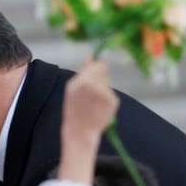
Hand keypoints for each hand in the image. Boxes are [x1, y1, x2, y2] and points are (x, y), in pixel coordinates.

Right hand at [60, 57, 118, 183]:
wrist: (80, 131)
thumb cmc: (73, 108)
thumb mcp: (72, 88)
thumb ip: (82, 70)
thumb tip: (90, 55)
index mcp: (83, 81)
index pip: (99, 64)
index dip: (96, 69)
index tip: (92, 76)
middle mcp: (95, 86)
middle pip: (105, 71)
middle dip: (100, 77)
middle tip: (91, 91)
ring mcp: (105, 94)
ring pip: (108, 83)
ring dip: (102, 88)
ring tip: (93, 101)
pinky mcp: (113, 102)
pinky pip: (111, 94)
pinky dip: (106, 99)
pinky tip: (98, 107)